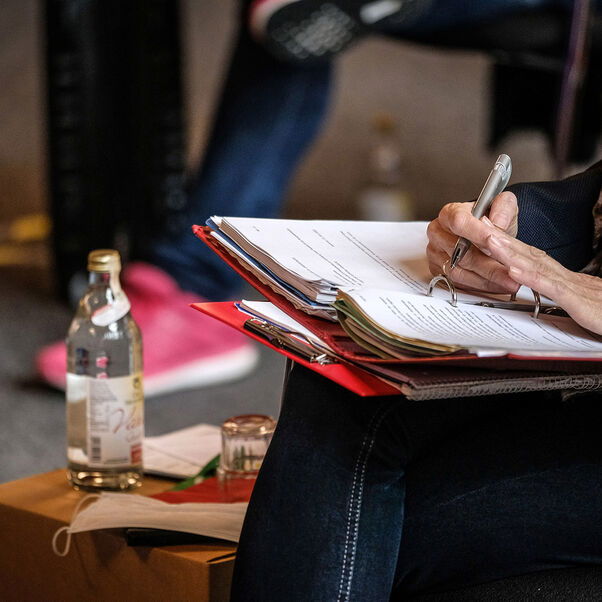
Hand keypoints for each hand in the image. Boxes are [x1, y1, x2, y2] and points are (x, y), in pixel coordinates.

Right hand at [426, 191, 518, 293]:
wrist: (482, 236)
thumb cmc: (489, 221)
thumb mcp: (503, 206)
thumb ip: (503, 208)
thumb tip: (497, 222)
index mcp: (449, 213)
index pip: (459, 222)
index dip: (478, 234)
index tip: (498, 244)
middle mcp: (438, 233)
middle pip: (461, 253)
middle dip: (489, 265)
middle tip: (511, 272)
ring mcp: (435, 254)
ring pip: (459, 272)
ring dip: (486, 280)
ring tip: (508, 282)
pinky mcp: (438, 271)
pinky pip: (457, 283)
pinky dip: (478, 286)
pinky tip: (496, 285)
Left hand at [480, 224, 601, 334]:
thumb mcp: (578, 303)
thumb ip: (558, 293)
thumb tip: (537, 286)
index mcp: (563, 278)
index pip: (531, 256)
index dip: (508, 242)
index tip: (487, 230)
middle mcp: (565, 277)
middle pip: (529, 254)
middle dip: (502, 239)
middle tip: (479, 224)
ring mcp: (571, 287)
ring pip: (536, 265)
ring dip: (510, 251)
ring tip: (488, 239)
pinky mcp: (577, 302)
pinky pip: (550, 287)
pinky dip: (530, 277)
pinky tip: (513, 269)